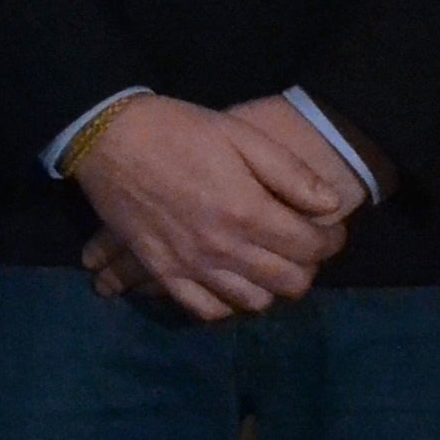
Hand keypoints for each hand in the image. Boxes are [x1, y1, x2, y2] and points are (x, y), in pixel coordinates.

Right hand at [65, 96, 345, 320]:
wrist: (108, 137)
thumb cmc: (178, 130)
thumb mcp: (239, 135)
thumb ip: (290, 173)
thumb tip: (330, 205)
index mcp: (247, 212)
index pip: (311, 248)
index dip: (331, 241)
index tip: (328, 230)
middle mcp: (224, 248)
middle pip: (289, 283)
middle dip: (307, 266)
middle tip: (300, 247)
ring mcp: (191, 265)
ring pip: (253, 302)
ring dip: (270, 286)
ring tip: (267, 263)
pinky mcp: (162, 272)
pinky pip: (205, 309)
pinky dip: (226, 304)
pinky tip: (230, 283)